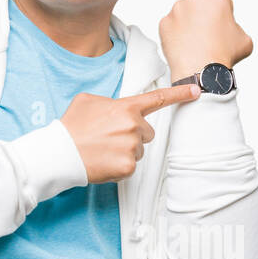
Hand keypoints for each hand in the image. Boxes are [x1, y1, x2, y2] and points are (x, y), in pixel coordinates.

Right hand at [60, 83, 200, 182]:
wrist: (60, 153)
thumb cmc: (72, 127)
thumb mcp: (88, 101)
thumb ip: (110, 102)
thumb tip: (116, 110)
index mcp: (126, 108)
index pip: (158, 99)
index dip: (180, 95)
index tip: (197, 91)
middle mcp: (133, 126)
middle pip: (147, 132)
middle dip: (133, 135)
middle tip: (110, 138)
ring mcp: (131, 147)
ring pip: (138, 150)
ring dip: (125, 151)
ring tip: (103, 150)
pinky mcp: (127, 167)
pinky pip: (130, 166)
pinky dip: (119, 166)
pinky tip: (103, 161)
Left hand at [159, 0, 253, 79]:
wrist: (201, 71)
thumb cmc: (221, 56)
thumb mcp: (244, 40)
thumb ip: (236, 29)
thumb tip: (231, 32)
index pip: (219, 1)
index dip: (221, 16)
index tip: (219, 26)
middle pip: (199, 4)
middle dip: (202, 17)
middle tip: (207, 35)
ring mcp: (177, 10)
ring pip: (183, 14)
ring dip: (188, 24)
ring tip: (195, 43)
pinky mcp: (164, 22)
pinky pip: (171, 26)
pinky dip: (175, 34)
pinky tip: (184, 46)